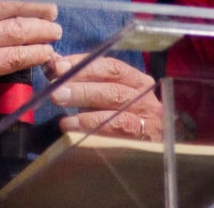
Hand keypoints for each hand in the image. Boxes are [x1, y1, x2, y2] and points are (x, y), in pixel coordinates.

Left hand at [43, 53, 162, 140]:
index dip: (84, 64)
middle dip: (81, 84)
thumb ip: (88, 83)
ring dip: (84, 101)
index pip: (110, 66)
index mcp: (137, 80)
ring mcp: (147, 117)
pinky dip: (91, 125)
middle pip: (112, 85)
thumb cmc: (127, 118)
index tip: (59, 66)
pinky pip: (117, 128)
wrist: (158, 148)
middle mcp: (144, 96)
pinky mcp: (143, 138)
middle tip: (56, 87)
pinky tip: (71, 126)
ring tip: (60, 102)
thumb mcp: (111, 97)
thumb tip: (55, 70)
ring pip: (116, 103)